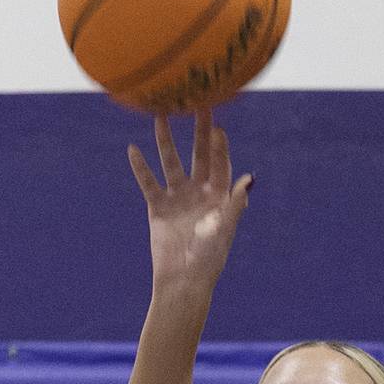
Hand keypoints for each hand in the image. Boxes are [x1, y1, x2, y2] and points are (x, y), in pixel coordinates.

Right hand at [128, 109, 252, 288]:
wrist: (183, 279)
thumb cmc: (210, 257)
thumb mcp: (225, 227)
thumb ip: (235, 202)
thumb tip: (250, 178)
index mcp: (219, 196)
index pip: (220, 163)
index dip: (219, 144)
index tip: (217, 124)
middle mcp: (199, 192)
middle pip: (199, 155)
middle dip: (198, 131)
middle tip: (196, 104)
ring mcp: (178, 198)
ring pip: (171, 163)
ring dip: (166, 141)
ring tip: (160, 116)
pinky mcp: (159, 208)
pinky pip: (148, 183)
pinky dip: (140, 168)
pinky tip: (132, 149)